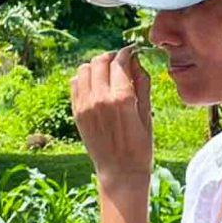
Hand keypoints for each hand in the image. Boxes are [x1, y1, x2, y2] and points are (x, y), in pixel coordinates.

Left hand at [71, 45, 152, 185]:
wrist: (119, 170)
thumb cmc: (140, 144)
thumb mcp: (146, 113)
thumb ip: (142, 83)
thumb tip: (137, 61)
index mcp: (121, 98)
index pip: (120, 62)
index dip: (127, 53)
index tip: (132, 52)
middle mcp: (100, 99)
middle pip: (100, 61)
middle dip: (111, 56)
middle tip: (120, 61)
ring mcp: (85, 105)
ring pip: (84, 69)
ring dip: (96, 66)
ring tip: (107, 72)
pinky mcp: (76, 112)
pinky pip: (74, 84)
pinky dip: (84, 78)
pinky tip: (95, 84)